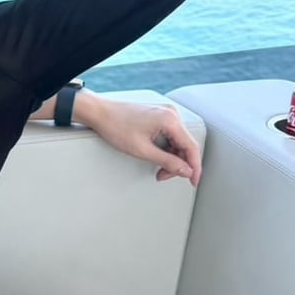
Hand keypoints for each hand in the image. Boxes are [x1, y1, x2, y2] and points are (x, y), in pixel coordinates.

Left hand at [78, 95, 202, 185]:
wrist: (100, 113)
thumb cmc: (116, 127)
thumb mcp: (143, 150)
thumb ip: (167, 162)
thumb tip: (185, 171)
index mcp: (170, 120)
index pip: (191, 147)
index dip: (194, 167)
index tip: (193, 181)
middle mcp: (171, 114)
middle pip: (185, 145)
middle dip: (178, 164)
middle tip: (165, 176)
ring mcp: (166, 114)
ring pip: (178, 142)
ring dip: (171, 158)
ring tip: (158, 169)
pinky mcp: (159, 116)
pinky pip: (171, 135)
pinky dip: (166, 149)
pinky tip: (157, 157)